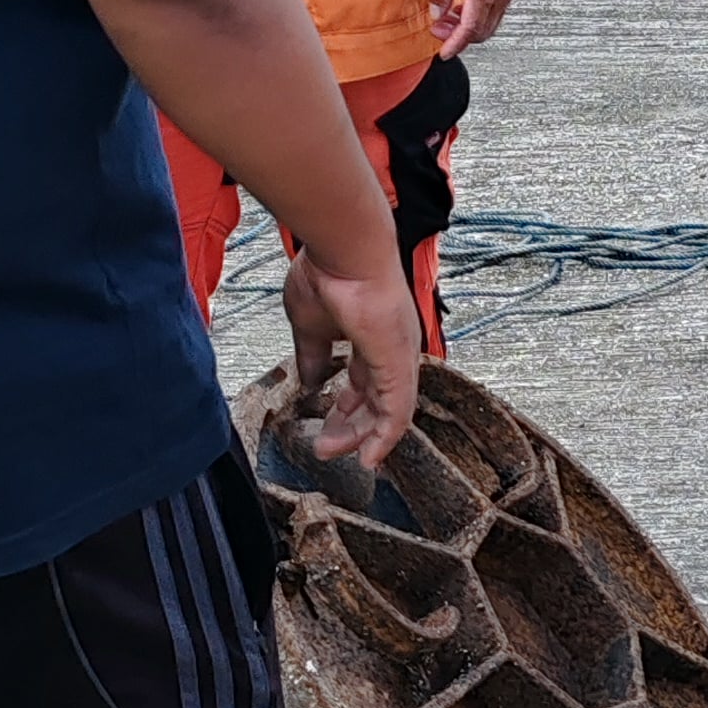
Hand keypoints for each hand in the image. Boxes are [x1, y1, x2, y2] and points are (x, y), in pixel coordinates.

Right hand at [283, 244, 422, 468]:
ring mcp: (399, 356)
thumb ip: (312, 355)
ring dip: (361, 436)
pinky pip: (398, 411)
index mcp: (371, 336)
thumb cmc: (327, 273)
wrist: (342, 251)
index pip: (364, 380)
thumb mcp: (310, 326)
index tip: (328, 425)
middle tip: (326, 446)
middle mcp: (392, 347)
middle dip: (349, 426)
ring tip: (334, 452)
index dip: (346, 406)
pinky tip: (369, 456)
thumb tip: (308, 380)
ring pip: (389, 410)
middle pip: (375, 398)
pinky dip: (384, 437)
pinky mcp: (400, 364)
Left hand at [427, 0, 515, 58]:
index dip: (455, 44)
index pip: (470, 29)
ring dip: (467, 27)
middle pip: (481, 31)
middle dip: (459, 36)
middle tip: (438, 29)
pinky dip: (476, 17)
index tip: (444, 53)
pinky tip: (461, 7)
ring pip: (488, 24)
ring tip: (446, 17)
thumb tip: (437, 13)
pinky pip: (493, 12)